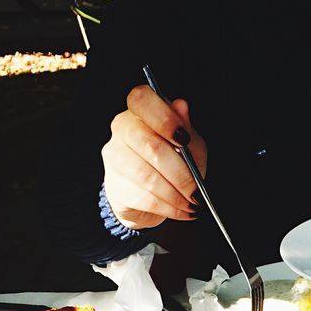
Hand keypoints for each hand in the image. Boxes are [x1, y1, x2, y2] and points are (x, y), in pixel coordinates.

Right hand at [101, 84, 205, 229]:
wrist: (150, 195)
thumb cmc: (172, 160)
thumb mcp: (188, 143)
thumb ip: (186, 128)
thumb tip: (182, 106)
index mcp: (140, 110)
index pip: (141, 100)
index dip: (163, 118)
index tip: (184, 139)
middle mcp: (122, 129)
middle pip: (149, 145)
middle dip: (179, 172)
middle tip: (195, 190)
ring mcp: (114, 156)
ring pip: (146, 176)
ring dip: (175, 194)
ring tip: (191, 204)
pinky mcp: (115, 185)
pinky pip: (144, 198)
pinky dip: (167, 207)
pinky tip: (181, 210)